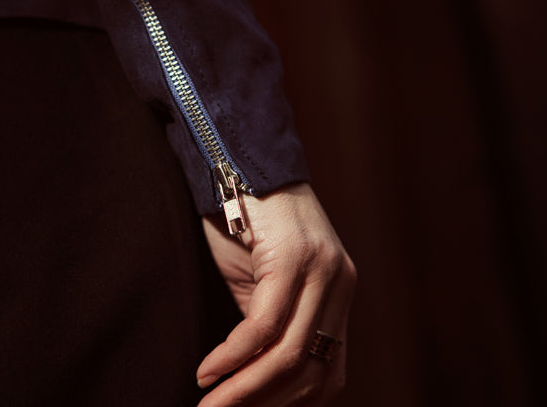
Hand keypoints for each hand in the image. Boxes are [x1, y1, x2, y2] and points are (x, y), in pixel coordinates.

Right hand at [196, 183, 355, 405]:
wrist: (240, 163)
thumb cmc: (245, 223)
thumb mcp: (261, 284)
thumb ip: (269, 326)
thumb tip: (253, 377)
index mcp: (337, 296)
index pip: (327, 374)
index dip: (288, 406)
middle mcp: (339, 286)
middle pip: (310, 373)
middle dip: (260, 404)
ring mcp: (322, 271)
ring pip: (288, 355)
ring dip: (243, 390)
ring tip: (209, 405)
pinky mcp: (294, 258)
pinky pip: (263, 324)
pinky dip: (232, 356)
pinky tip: (207, 370)